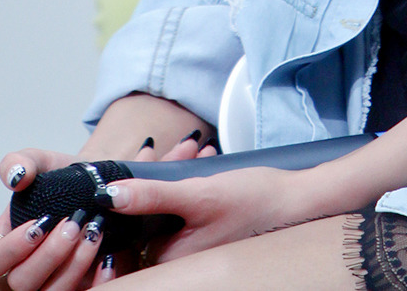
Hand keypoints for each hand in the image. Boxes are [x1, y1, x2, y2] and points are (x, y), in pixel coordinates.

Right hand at [0, 136, 214, 287]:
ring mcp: (63, 278)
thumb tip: (15, 173)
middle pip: (31, 283)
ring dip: (79, 265)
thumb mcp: (44, 160)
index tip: (41, 222)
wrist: (105, 186)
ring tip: (100, 234)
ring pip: (63, 289)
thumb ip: (24, 160)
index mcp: (12, 243)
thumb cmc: (66, 177)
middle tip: (82, 225)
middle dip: (55, 255)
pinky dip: (107, 278)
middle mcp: (34, 267)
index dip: (13, 248)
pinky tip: (118, 259)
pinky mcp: (91, 283)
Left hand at [105, 166, 312, 260]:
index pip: (131, 223)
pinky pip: (184, 205)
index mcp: (169, 258)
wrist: (295, 200)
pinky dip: (189, 180)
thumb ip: (153, 195)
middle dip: (158, 173)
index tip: (141, 157)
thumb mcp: (199, 194)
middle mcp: (177, 258)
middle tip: (172, 148)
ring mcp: (191, 245)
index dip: (131, 187)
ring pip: (167, 204)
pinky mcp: (204, 232)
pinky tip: (203, 160)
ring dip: (174, 172)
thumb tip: (111, 194)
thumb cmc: (253, 202)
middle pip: (149, 212)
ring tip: (192, 149)